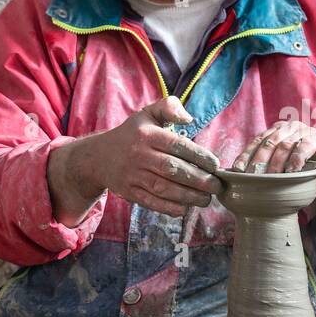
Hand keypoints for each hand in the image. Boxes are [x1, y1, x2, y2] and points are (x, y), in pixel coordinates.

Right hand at [48, 96, 223, 222]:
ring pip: (164, 188)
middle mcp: (139, 155)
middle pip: (173, 169)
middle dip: (199, 180)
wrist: (98, 158)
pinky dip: (170, 208)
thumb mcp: (147, 114)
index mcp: (147, 135)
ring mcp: (133, 175)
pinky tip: (185, 208)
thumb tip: (189, 118)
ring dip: (189, 196)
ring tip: (206, 199)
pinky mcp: (129, 192)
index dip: (199, 156)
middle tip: (217, 186)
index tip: (216, 165)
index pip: (177, 145)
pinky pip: (152, 202)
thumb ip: (168, 108)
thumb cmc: (132, 134)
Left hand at [233, 118, 315, 187]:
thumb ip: (267, 166)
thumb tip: (240, 179)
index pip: (257, 140)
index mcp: (277, 130)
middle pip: (269, 142)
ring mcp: (305, 131)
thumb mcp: (283, 167)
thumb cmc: (304, 172)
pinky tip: (290, 173)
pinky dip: (295, 161)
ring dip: (276, 163)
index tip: (237, 170)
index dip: (246, 154)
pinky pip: (304, 148)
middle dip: (258, 160)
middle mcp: (290, 127)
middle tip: (252, 177)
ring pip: (285, 145)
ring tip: (269, 179)